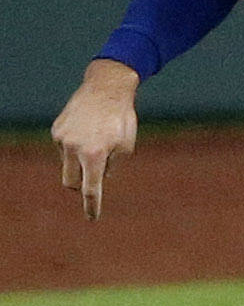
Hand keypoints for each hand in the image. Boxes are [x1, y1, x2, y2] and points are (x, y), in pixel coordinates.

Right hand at [51, 59, 139, 219]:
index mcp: (94, 155)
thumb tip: (96, 178)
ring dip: (80, 163)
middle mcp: (73, 148)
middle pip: (70, 183)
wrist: (106, 87)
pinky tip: (87, 131)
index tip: (92, 218)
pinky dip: (76, 147)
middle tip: (93, 180)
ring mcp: (62, 138)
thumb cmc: (121, 119)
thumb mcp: (125, 147)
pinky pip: (65, 148)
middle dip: (80, 186)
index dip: (91, 206)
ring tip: (97, 141)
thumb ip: (110, 167)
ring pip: (67, 165)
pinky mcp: (56, 129)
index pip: (90, 189)